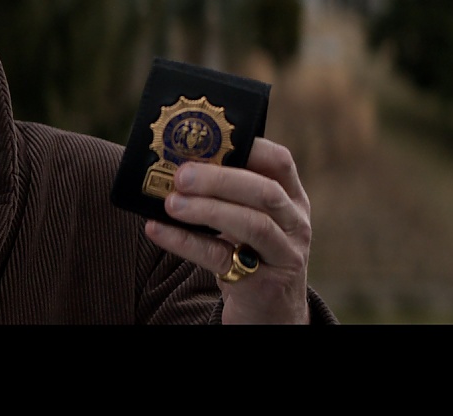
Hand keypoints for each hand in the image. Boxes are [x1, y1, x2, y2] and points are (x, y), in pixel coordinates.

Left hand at [143, 138, 312, 323]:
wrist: (269, 314)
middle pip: (264, 192)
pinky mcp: (265, 284)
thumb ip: (224, 194)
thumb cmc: (248, 254)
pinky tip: (157, 230)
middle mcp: (295, 224)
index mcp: (291, 199)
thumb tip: (170, 164)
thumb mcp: (246, 220)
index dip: (248, 146)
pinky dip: (186, 242)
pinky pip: (222, 258)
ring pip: (253, 224)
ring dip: (207, 209)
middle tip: (180, 175)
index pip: (280, 162)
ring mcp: (285, 254)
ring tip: (170, 203)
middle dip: (220, 179)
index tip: (211, 139)